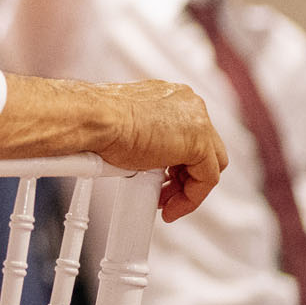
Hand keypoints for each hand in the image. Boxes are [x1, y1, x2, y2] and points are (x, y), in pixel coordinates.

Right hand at [90, 79, 226, 221]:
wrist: (95, 120)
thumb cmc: (100, 122)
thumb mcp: (130, 130)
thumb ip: (149, 141)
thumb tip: (146, 160)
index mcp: (172, 97)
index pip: (189, 135)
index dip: (177, 163)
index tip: (161, 179)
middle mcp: (188, 105)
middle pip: (204, 150)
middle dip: (184, 178)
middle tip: (164, 193)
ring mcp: (197, 121)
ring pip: (210, 165)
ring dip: (187, 189)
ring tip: (164, 203)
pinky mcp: (199, 143)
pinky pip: (208, 179)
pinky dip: (191, 198)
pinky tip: (171, 207)